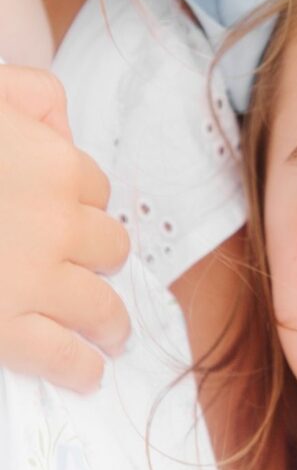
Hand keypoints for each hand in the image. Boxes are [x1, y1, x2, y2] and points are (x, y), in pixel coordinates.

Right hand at [0, 66, 130, 390]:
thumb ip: (32, 97)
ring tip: (112, 335)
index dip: (82, 203)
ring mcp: (34, 279)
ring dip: (110, 319)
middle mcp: (57, 224)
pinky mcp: (4, 326)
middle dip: (99, 257)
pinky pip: (58, 353)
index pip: (95, 189)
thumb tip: (63, 130)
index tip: (74, 214)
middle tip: (93, 271)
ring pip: (99, 303)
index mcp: (53, 165)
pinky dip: (78, 366)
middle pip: (108, 246)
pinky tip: (87, 372)